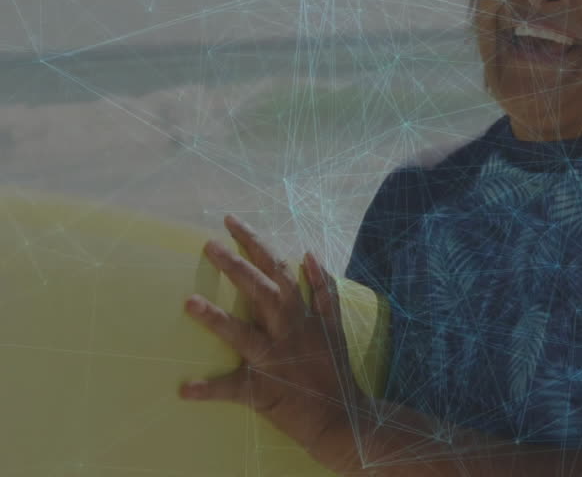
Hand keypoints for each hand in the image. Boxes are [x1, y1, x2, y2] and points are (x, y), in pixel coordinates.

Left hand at [180, 215, 361, 466]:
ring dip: (216, 319)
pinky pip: (234, 391)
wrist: (341, 416)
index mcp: (301, 315)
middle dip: (236, 267)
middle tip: (208, 245)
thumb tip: (309, 254)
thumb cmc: (334, 371)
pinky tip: (185, 388)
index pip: (278, 269)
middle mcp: (288, 332)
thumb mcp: (334, 325)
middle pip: (261, 292)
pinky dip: (209, 389)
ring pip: (244, 335)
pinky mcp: (263, 392)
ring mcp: (275, 361)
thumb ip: (323, 291)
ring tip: (189, 302)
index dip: (255, 244)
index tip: (231, 221)